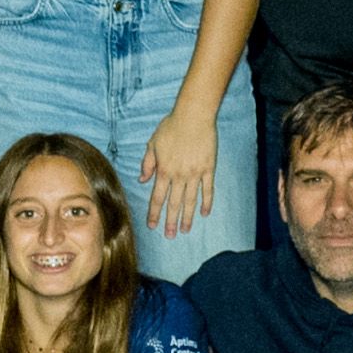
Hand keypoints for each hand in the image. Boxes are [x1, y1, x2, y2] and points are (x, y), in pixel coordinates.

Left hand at [139, 102, 217, 239]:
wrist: (193, 117)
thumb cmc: (171, 128)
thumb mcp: (152, 144)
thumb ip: (148, 164)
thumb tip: (143, 180)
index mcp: (163, 171)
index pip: (157, 198)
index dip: (155, 213)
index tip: (153, 226)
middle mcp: (179, 176)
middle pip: (173, 203)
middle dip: (170, 221)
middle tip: (169, 236)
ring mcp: (195, 173)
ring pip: (190, 200)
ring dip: (187, 217)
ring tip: (185, 230)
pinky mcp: (209, 169)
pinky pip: (208, 189)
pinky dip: (207, 202)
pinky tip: (205, 214)